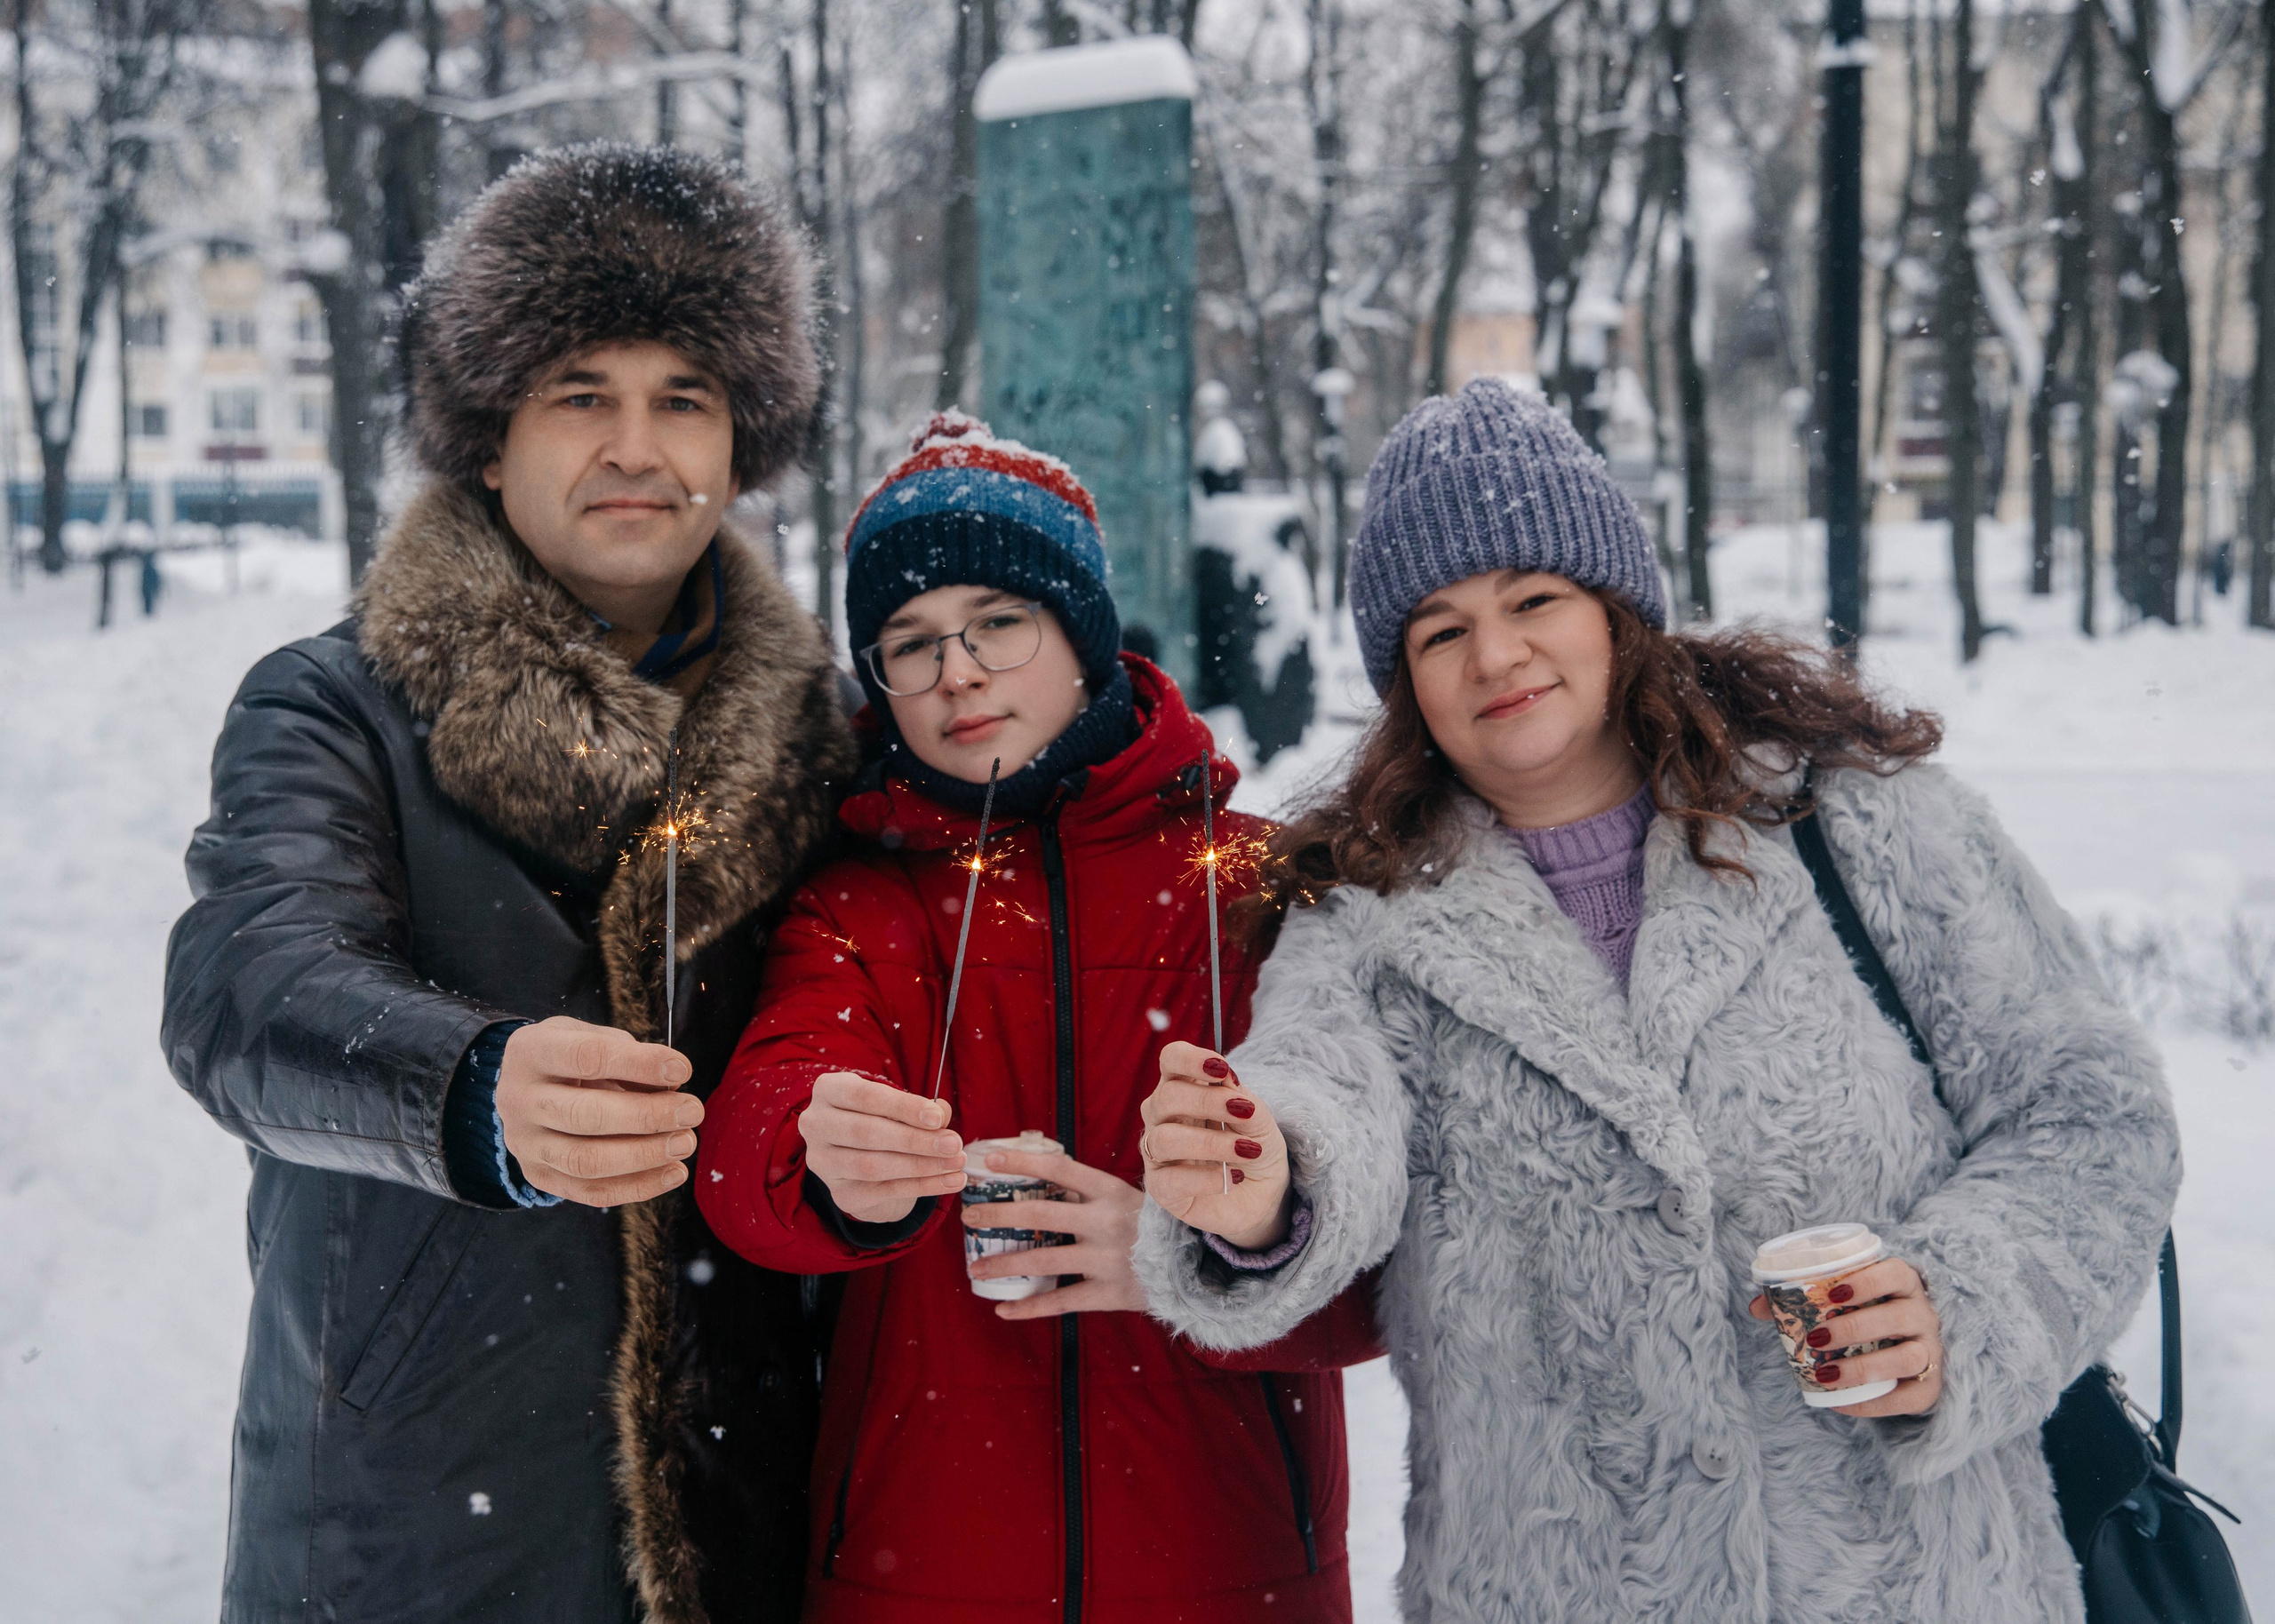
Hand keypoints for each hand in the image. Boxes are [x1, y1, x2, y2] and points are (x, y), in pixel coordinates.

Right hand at [496, 1016, 701, 1206]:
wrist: (526, 1087)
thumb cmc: (570, 1057)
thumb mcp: (591, 1036)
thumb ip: (629, 1054)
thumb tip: (673, 1084)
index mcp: (531, 1052)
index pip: (587, 1057)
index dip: (639, 1064)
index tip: (681, 1070)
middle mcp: (519, 1100)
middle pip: (585, 1115)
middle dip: (648, 1116)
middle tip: (693, 1111)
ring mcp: (524, 1143)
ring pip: (586, 1161)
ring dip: (645, 1155)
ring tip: (685, 1143)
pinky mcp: (538, 1175)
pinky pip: (589, 1191)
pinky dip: (638, 1186)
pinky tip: (673, 1173)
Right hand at [798, 1070, 965, 1224]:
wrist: (861, 1162)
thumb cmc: (881, 1120)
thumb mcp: (898, 1106)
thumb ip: (921, 1108)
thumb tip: (943, 1113)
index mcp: (829, 1090)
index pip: (864, 1097)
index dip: (902, 1107)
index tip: (937, 1118)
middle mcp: (816, 1124)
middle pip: (866, 1133)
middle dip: (915, 1140)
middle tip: (953, 1144)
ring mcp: (822, 1161)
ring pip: (872, 1166)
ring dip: (920, 1165)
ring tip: (955, 1163)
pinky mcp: (839, 1193)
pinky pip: (884, 1190)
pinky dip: (922, 1186)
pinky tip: (950, 1181)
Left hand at [962, 1149, 1144, 1319]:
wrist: (1198, 1265)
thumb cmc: (1152, 1225)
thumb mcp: (1126, 1197)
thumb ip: (1088, 1192)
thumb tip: (1039, 1179)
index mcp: (1109, 1191)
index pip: (1058, 1168)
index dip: (1021, 1162)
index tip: (988, 1160)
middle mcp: (1105, 1222)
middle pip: (1040, 1214)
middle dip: (998, 1216)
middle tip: (969, 1218)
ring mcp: (1106, 1259)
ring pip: (1043, 1261)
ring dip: (1003, 1263)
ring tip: (975, 1266)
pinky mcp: (1110, 1293)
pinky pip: (1061, 1301)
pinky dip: (1029, 1307)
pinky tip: (1003, 1309)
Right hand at [1139, 1042, 1292, 1251]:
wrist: (1263, 1194)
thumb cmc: (1255, 1148)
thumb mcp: (1259, 1121)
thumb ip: (1242, 1099)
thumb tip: (1225, 1078)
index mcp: (1184, 1087)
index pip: (1171, 1060)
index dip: (1190, 1059)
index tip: (1221, 1068)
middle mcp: (1162, 1116)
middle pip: (1166, 1096)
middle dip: (1207, 1101)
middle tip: (1244, 1112)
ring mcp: (1157, 1152)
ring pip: (1164, 1139)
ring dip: (1210, 1142)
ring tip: (1247, 1151)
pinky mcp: (1161, 1188)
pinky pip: (1171, 1180)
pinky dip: (1206, 1178)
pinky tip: (1235, 1177)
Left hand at [1748, 1256, 1945, 1416]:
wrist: (1905, 1358)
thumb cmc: (1867, 1318)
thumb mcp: (1845, 1304)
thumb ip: (1804, 1301)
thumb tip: (1757, 1307)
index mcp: (1903, 1285)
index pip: (1897, 1273)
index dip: (1868, 1281)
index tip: (1834, 1294)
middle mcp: (1924, 1315)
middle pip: (1898, 1317)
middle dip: (1855, 1327)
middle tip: (1817, 1337)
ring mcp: (1931, 1350)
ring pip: (1910, 1357)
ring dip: (1864, 1367)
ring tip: (1825, 1373)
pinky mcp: (1930, 1386)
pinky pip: (1909, 1397)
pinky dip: (1873, 1404)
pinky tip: (1840, 1403)